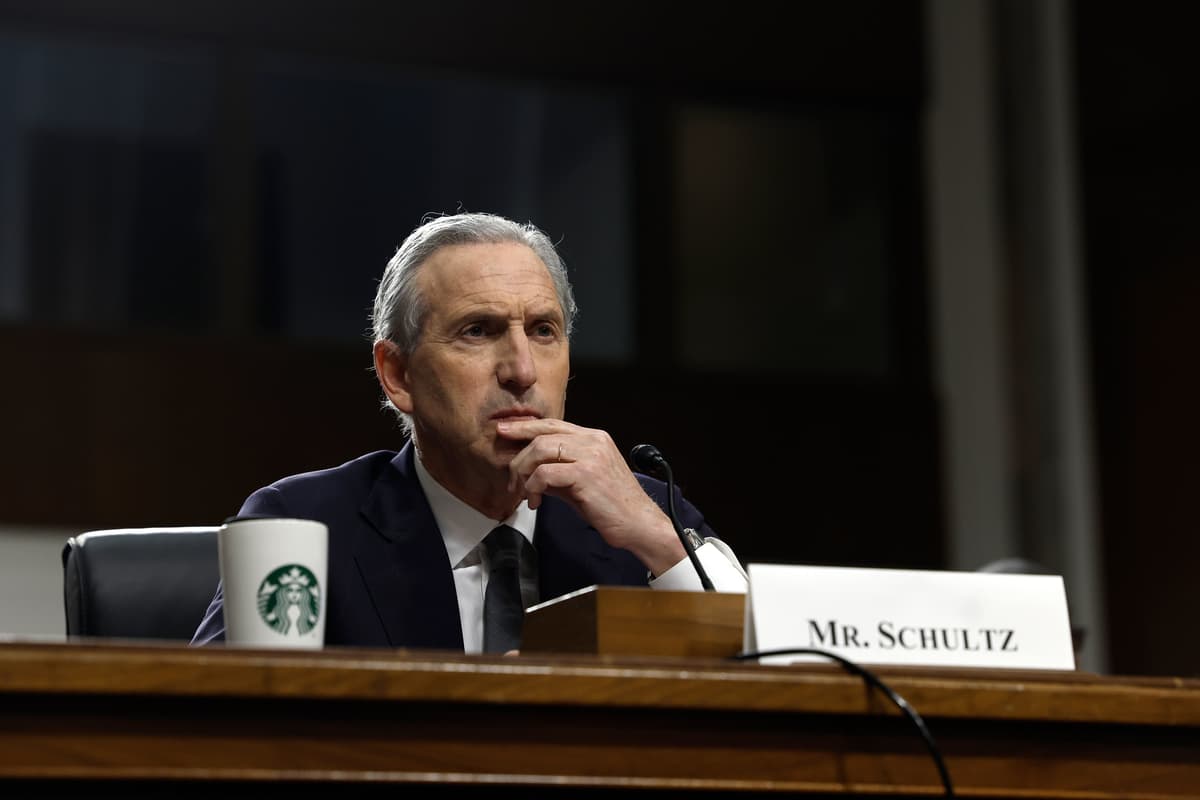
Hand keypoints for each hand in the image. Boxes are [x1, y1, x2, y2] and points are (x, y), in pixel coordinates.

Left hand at [496, 418, 685, 575]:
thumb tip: (530, 472)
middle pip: (542, 435)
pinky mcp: (586, 474)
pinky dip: (534, 487)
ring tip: (523, 493)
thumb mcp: (581, 483)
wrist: (639, 524)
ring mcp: (591, 455)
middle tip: (509, 476)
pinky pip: (545, 473)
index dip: (525, 427)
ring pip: (541, 450)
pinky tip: (536, 502)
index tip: (504, 431)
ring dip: (524, 473)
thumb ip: (558, 472)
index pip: (553, 424)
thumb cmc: (612, 507)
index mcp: (594, 438)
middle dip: (518, 455)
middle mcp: (593, 441)